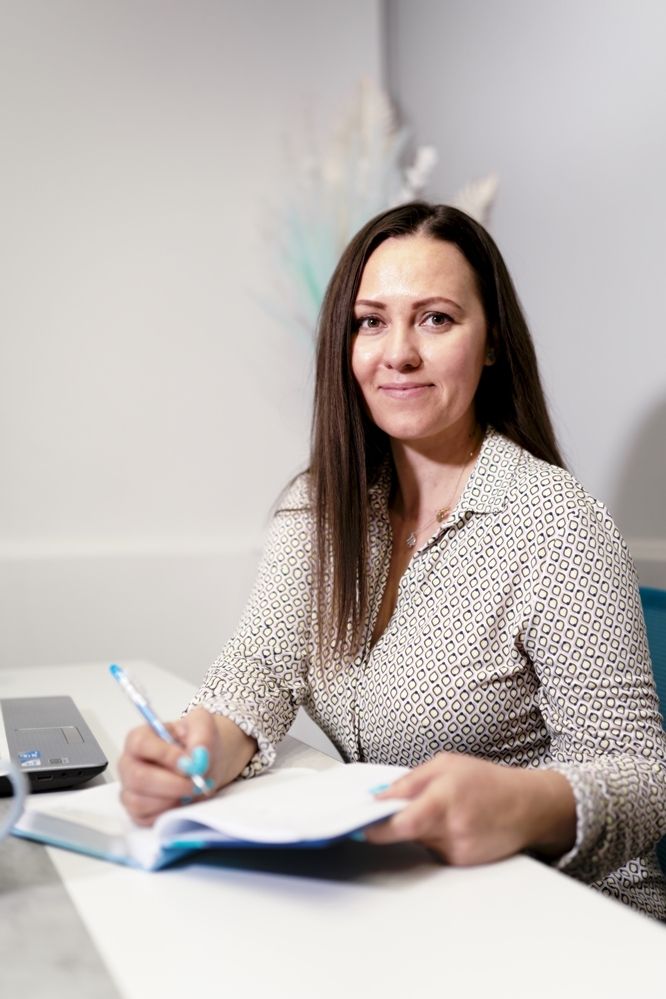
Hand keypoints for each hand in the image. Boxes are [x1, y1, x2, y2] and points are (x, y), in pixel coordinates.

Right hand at [117, 707, 255, 825]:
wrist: (202, 761)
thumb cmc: (196, 742)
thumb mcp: (203, 724)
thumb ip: (201, 734)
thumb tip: (196, 756)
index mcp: (139, 738)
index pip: (141, 744)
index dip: (166, 755)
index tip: (189, 762)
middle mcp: (129, 764)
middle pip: (138, 778)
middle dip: (172, 784)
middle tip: (195, 783)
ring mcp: (130, 789)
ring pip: (141, 802)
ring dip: (172, 800)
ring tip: (190, 790)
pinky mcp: (137, 811)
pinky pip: (146, 819)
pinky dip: (168, 813)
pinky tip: (182, 801)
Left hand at [364, 753, 575, 864]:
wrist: (529, 807)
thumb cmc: (487, 781)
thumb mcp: (445, 764)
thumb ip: (408, 781)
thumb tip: (378, 797)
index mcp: (443, 798)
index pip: (400, 823)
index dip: (376, 828)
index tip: (360, 826)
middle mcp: (450, 827)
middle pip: (405, 833)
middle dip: (396, 822)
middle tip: (391, 812)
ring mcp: (457, 849)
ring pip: (418, 842)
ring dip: (419, 829)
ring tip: (442, 810)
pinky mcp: (462, 863)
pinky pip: (434, 851)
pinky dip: (434, 839)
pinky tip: (455, 824)